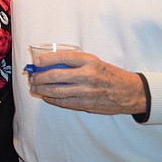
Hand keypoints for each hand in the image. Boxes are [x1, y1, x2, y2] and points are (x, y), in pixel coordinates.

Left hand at [27, 50, 145, 114]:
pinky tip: (46, 97)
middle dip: (39, 77)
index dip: (45, 59)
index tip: (36, 62)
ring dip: (42, 89)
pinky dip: (52, 100)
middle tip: (32, 77)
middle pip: (55, 75)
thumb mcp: (95, 61)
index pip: (62, 57)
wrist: (130, 92)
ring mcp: (86, 91)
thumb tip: (51, 64)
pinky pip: (64, 102)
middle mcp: (87, 75)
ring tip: (35, 88)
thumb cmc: (109, 74)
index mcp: (89, 61)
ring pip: (57, 91)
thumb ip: (76, 62)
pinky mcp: (86, 104)